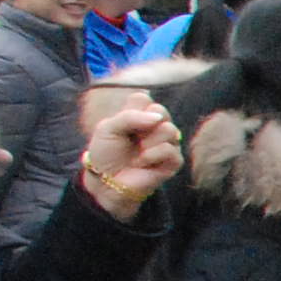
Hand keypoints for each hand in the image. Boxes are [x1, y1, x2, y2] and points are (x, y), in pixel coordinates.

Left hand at [76, 94, 180, 212]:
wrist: (107, 181)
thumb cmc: (106, 154)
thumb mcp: (108, 128)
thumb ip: (129, 117)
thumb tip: (157, 119)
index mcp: (139, 116)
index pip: (144, 98)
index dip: (132, 110)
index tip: (123, 125)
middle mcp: (156, 127)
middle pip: (160, 111)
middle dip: (142, 126)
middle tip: (132, 139)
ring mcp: (168, 143)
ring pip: (168, 129)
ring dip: (147, 143)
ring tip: (137, 154)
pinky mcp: (174, 161)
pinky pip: (170, 150)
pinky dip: (151, 157)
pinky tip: (143, 164)